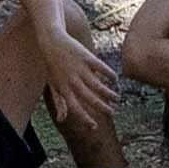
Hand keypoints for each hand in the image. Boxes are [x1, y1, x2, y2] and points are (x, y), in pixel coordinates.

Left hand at [39, 11, 124, 128]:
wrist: (51, 41)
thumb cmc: (52, 65)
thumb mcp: (53, 84)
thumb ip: (59, 102)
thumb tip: (61, 120)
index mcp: (63, 89)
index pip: (75, 108)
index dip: (85, 118)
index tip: (95, 126)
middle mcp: (72, 80)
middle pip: (90, 98)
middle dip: (102, 107)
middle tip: (113, 111)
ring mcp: (79, 68)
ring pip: (97, 85)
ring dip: (108, 92)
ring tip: (116, 97)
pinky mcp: (86, 56)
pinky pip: (101, 67)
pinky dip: (109, 73)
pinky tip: (115, 79)